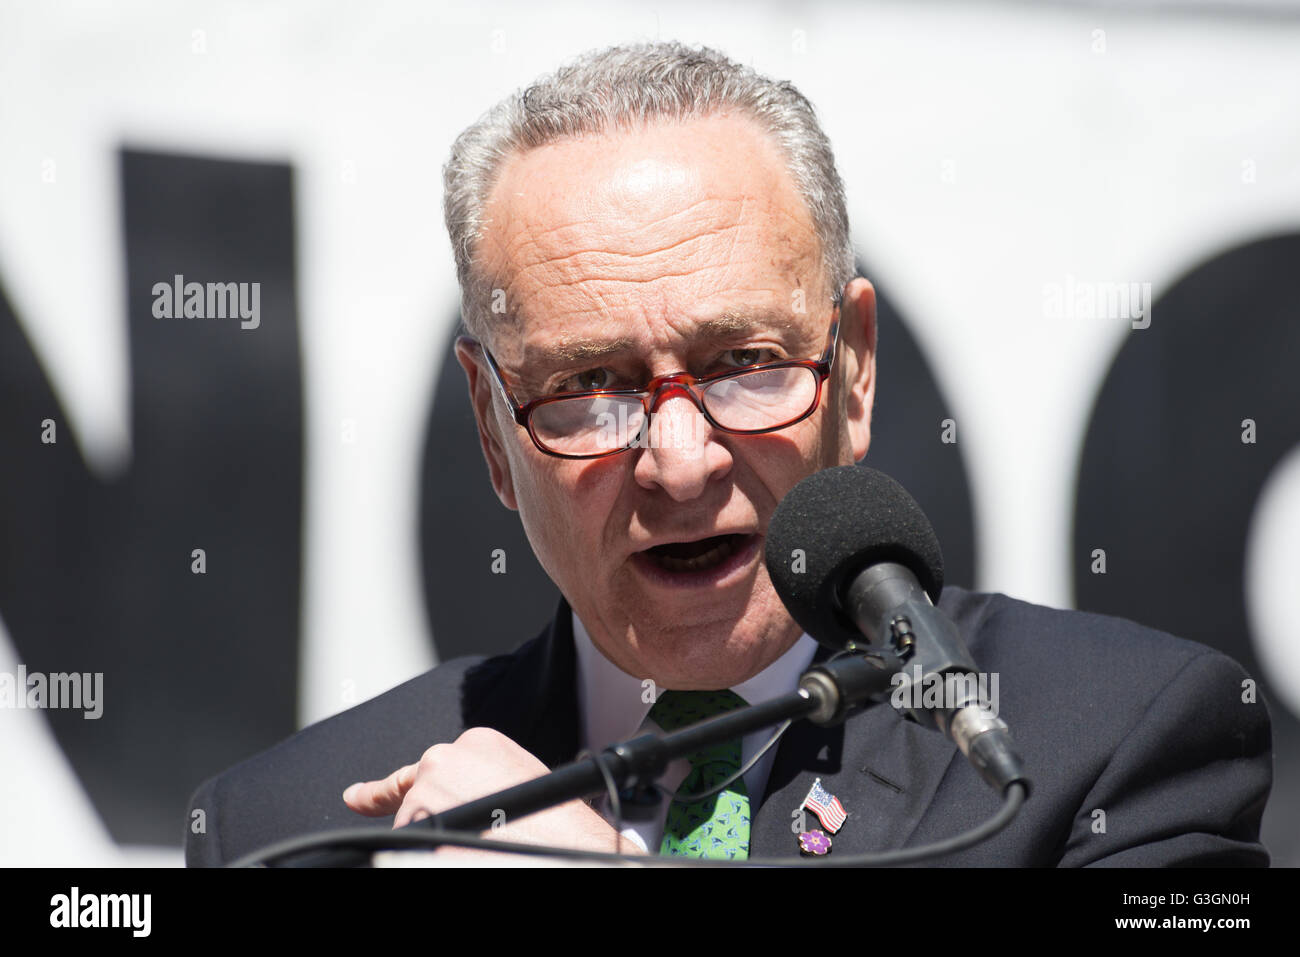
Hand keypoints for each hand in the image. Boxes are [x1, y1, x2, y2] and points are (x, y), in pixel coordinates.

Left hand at [342, 726, 642, 859]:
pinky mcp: (421, 827)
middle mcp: (445, 759)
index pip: (425, 767)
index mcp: (478, 742)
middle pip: (416, 798)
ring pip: (410, 829)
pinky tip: (461, 853)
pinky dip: (429, 856)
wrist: (575, 851)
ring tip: (477, 846)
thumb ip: (484, 780)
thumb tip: (462, 803)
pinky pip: (408, 850)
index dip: (385, 789)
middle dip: (430, 821)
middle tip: (461, 838)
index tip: (358, 797)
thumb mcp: (523, 783)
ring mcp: (429, 794)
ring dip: (433, 842)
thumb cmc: (561, 826)